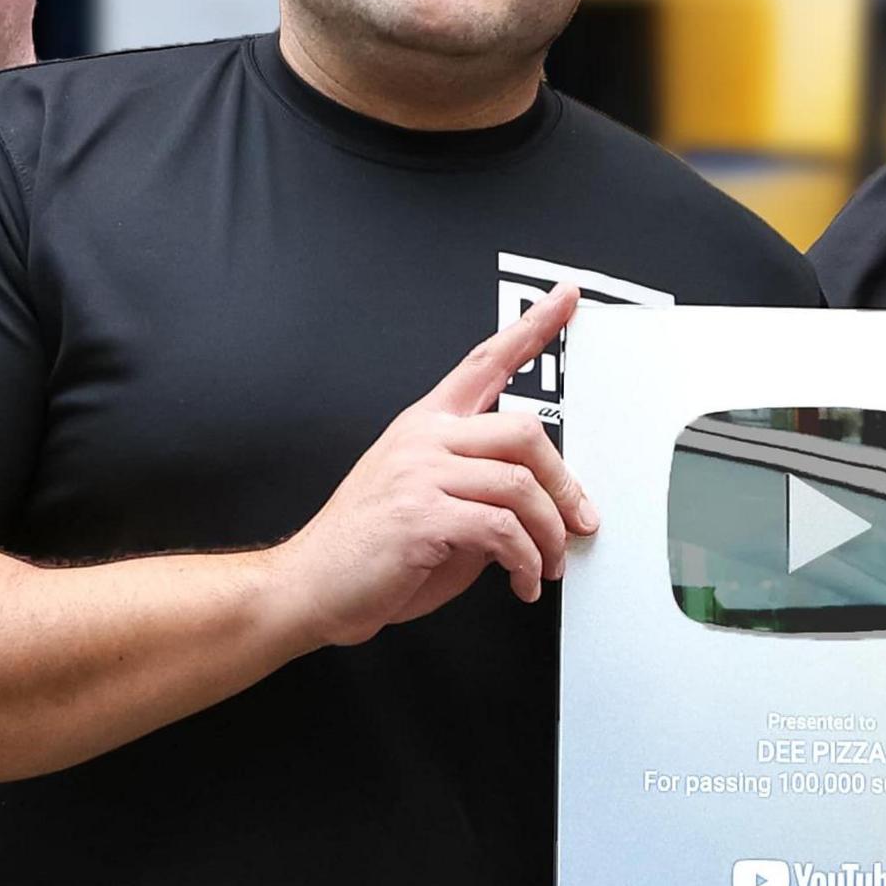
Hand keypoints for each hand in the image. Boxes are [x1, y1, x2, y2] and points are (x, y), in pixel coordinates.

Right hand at [268, 286, 594, 648]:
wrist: (308, 587)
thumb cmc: (364, 552)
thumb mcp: (430, 504)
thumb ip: (478, 491)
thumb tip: (531, 506)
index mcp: (425, 425)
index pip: (486, 361)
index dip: (533, 326)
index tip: (566, 298)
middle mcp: (423, 438)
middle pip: (525, 430)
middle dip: (564, 483)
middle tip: (576, 520)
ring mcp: (419, 472)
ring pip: (520, 484)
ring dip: (548, 534)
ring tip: (547, 564)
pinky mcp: (420, 514)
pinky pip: (501, 528)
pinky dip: (525, 561)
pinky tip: (522, 579)